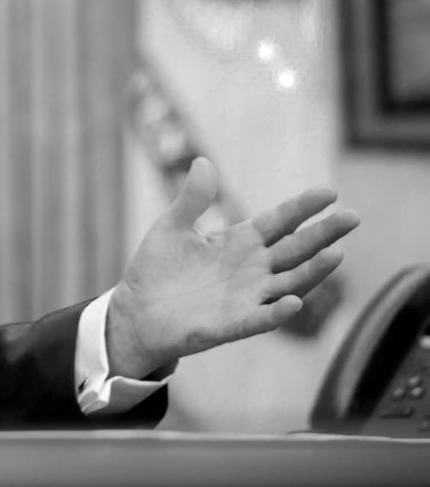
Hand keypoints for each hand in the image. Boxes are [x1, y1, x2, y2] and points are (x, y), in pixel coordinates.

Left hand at [106, 158, 358, 378]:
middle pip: (296, 249)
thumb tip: (203, 162)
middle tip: (352, 217)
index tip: (330, 192)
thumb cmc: (156, 269)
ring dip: (314, 271)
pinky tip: (293, 300)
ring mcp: (246, 297)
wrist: (135, 310)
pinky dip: (278, 311)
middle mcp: (251, 269)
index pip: (279, 221)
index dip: (303, 207)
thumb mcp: (172, 226)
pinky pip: (261, 318)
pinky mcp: (232, 325)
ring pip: (290, 282)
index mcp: (239, 241)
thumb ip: (192, 199)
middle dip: (324, 234)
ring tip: (337, 253)